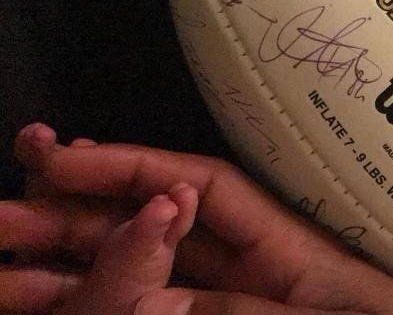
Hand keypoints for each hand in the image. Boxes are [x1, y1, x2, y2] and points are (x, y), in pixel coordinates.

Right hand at [2, 123, 392, 313]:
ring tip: (0, 267)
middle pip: (152, 230)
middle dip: (74, 218)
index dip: (127, 166)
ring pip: (138, 278)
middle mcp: (258, 272)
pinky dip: (104, 299)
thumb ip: (244, 295)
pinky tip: (49, 296)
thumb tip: (163, 237)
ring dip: (69, 270)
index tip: (59, 160)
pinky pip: (153, 311)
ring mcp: (230, 305)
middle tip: (0, 214)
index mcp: (295, 250)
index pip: (200, 187)